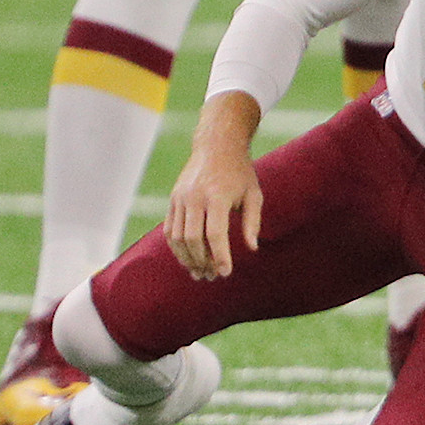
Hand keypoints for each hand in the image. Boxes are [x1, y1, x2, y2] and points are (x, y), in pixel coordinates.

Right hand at [167, 94, 263, 280]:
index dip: (219, 256)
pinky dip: (177, 247)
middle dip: (201, 262)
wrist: (217, 146)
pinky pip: (170, 230)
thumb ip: (252, 222)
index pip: (215, 234)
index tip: (225, 273)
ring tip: (199, 273)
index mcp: (217, 196)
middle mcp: (195, 197)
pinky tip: (187, 259)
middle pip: (193, 240)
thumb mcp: (254, 194)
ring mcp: (180, 198)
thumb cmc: (240, 173)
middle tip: (211, 277)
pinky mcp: (173, 200)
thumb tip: (252, 248)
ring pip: (178, 237)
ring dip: (187, 259)